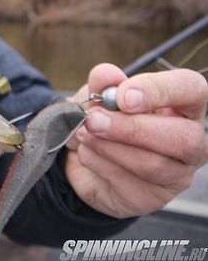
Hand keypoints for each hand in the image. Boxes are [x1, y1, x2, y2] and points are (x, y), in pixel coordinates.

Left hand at [65, 63, 207, 217]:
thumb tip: (108, 75)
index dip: (160, 91)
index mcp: (182, 105)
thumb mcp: (96, 95)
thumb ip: (101, 83)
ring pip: (153, 165)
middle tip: (95, 120)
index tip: (123, 96)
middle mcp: (189, 141)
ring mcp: (176, 174)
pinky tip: (87, 153)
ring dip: (109, 147)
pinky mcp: (152, 198)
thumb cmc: (102, 119)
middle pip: (184, 138)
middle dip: (132, 129)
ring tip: (84, 133)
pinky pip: (129, 182)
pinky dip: (99, 163)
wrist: (81, 156)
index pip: (192, 90)